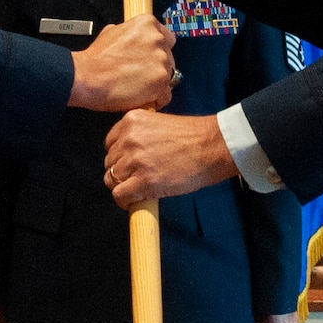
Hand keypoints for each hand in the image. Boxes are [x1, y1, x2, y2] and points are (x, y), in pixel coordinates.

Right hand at [69, 15, 175, 110]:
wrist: (87, 77)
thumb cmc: (95, 59)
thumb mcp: (111, 32)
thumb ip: (131, 33)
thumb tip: (135, 38)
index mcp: (147, 24)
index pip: (167, 39)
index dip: (157, 52)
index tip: (149, 60)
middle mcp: (157, 40)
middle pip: (169, 58)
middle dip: (157, 68)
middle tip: (139, 75)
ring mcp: (161, 61)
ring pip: (169, 77)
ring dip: (155, 84)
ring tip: (136, 87)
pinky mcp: (160, 81)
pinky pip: (165, 95)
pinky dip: (154, 100)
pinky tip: (139, 97)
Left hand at [103, 111, 237, 206]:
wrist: (213, 148)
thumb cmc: (195, 137)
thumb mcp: (160, 124)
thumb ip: (141, 135)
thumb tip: (130, 154)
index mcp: (132, 120)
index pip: (110, 143)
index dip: (120, 156)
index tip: (131, 163)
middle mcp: (128, 138)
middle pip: (110, 162)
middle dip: (122, 172)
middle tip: (140, 177)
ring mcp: (134, 160)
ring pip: (112, 180)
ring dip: (125, 186)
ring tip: (142, 188)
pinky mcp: (143, 181)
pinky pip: (120, 195)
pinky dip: (126, 201)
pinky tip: (138, 200)